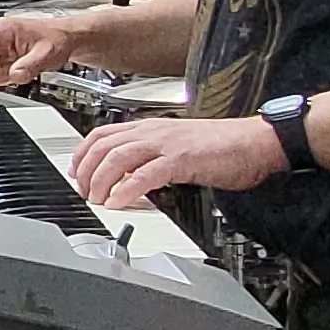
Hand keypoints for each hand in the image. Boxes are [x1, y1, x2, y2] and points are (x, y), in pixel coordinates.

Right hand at [0, 11, 93, 88]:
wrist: (62, 38)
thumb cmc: (55, 39)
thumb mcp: (47, 53)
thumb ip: (30, 65)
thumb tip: (15, 74)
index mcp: (2, 29)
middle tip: (17, 69)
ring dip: (0, 73)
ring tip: (20, 66)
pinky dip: (3, 74)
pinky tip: (16, 67)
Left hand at [68, 115, 285, 208]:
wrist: (254, 142)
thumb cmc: (223, 146)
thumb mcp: (178, 148)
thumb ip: (152, 157)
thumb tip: (129, 176)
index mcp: (151, 127)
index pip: (103, 134)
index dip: (82, 154)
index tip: (75, 173)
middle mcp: (153, 131)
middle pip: (103, 146)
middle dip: (86, 171)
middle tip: (83, 193)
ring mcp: (166, 144)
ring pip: (117, 158)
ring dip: (100, 181)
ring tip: (96, 200)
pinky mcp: (181, 160)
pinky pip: (144, 174)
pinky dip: (126, 190)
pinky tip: (119, 203)